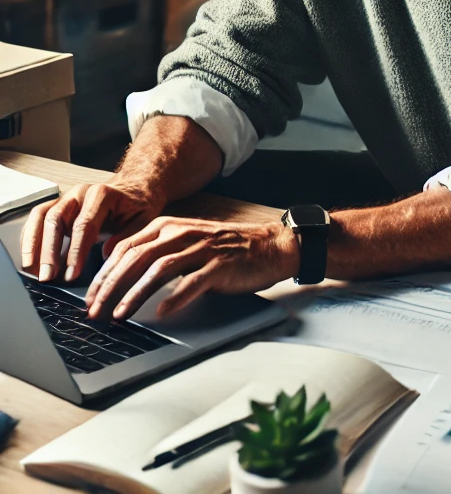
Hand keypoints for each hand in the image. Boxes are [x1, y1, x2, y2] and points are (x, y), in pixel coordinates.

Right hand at [20, 178, 164, 284]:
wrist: (134, 191)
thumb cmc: (138, 207)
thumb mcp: (143, 220)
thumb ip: (127, 236)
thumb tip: (106, 254)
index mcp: (103, 194)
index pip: (84, 224)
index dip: (76, 251)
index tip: (72, 274)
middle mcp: (80, 192)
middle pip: (56, 219)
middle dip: (49, 251)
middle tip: (47, 277)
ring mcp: (66, 197)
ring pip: (41, 217)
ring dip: (33, 245)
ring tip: (32, 271)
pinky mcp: (57, 205)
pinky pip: (37, 219)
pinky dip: (30, 239)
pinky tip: (30, 260)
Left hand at [84, 217, 299, 320]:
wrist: (269, 246)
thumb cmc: (227, 248)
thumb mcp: (188, 242)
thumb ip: (158, 252)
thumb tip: (120, 275)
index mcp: (171, 226)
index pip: (127, 247)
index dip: (104, 273)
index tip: (90, 296)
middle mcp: (184, 233)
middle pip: (137, 257)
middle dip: (111, 286)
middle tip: (94, 311)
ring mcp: (203, 248)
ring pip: (160, 268)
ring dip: (134, 293)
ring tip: (119, 314)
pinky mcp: (221, 265)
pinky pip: (193, 281)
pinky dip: (175, 297)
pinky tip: (161, 312)